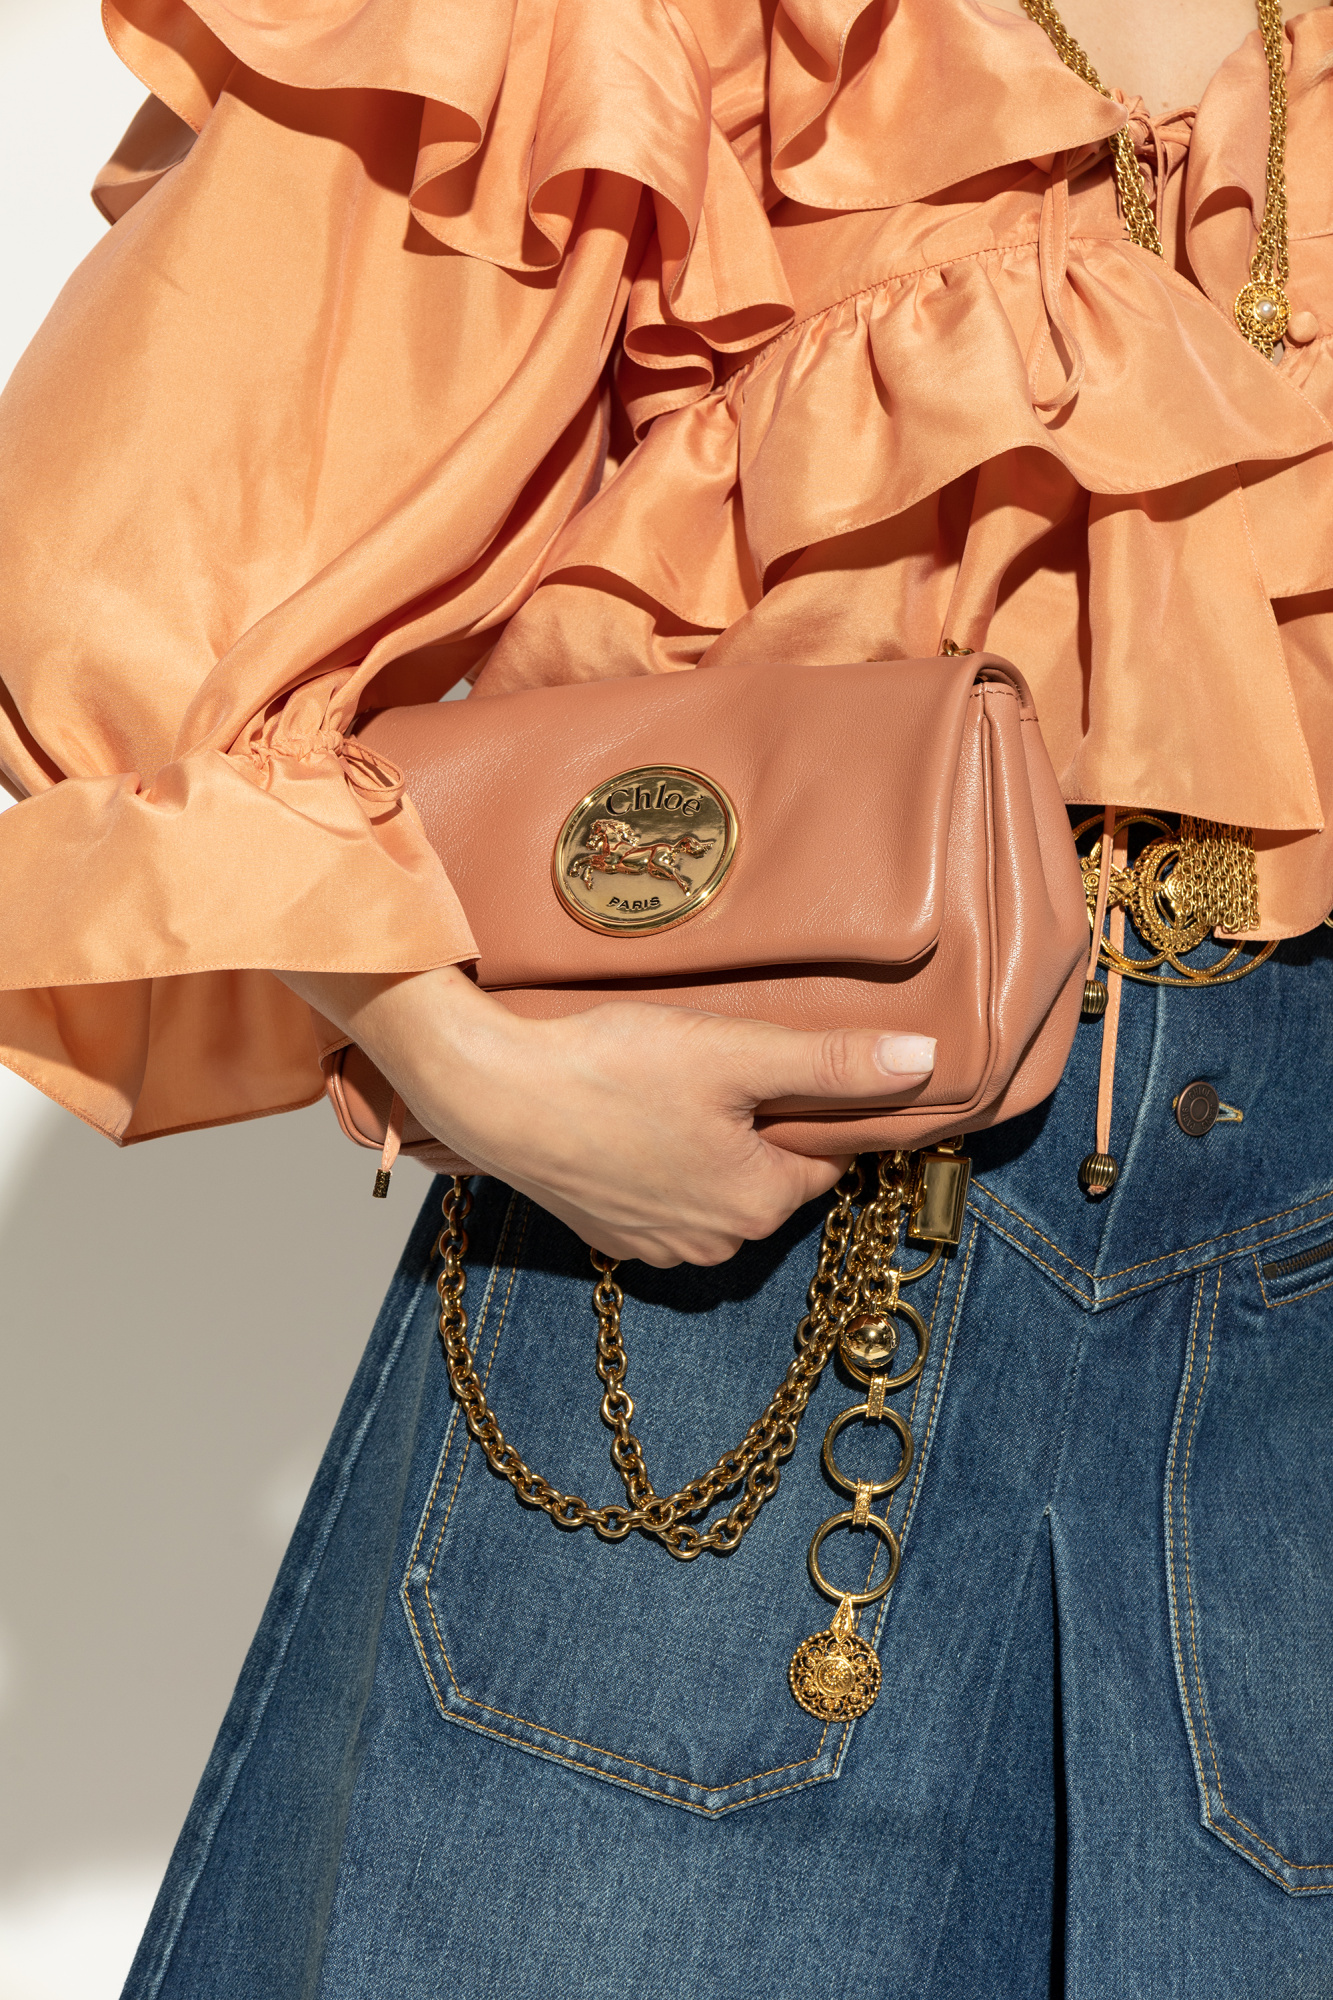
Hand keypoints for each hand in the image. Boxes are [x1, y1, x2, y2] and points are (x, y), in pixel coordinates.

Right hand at [281, 968, 934, 1266]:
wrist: (491, 1094)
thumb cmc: (610, 1068)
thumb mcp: (735, 1053)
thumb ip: (832, 1064)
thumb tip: (926, 1063)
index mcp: (760, 1203)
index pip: (825, 1157)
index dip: (804, 1104)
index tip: (766, 1064)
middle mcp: (716, 1243)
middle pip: (769, 1173)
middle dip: (753, 1125)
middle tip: (708, 1066)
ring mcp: (657, 1247)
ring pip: (714, 1186)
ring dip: (704, 1144)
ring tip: (662, 1088)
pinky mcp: (609, 1236)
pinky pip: (663, 1197)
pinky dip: (655, 1162)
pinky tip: (626, 1118)